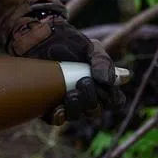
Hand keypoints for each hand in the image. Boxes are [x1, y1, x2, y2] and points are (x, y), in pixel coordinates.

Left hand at [7, 5, 126, 124]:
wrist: (35, 38)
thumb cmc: (65, 40)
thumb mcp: (88, 46)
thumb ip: (103, 62)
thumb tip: (121, 78)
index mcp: (99, 83)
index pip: (115, 101)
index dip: (112, 98)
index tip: (102, 84)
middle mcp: (84, 95)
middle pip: (95, 111)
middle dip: (91, 99)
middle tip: (83, 82)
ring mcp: (66, 101)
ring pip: (77, 116)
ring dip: (76, 107)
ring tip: (69, 93)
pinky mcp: (48, 103)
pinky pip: (56, 119)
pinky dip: (59, 116)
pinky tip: (58, 108)